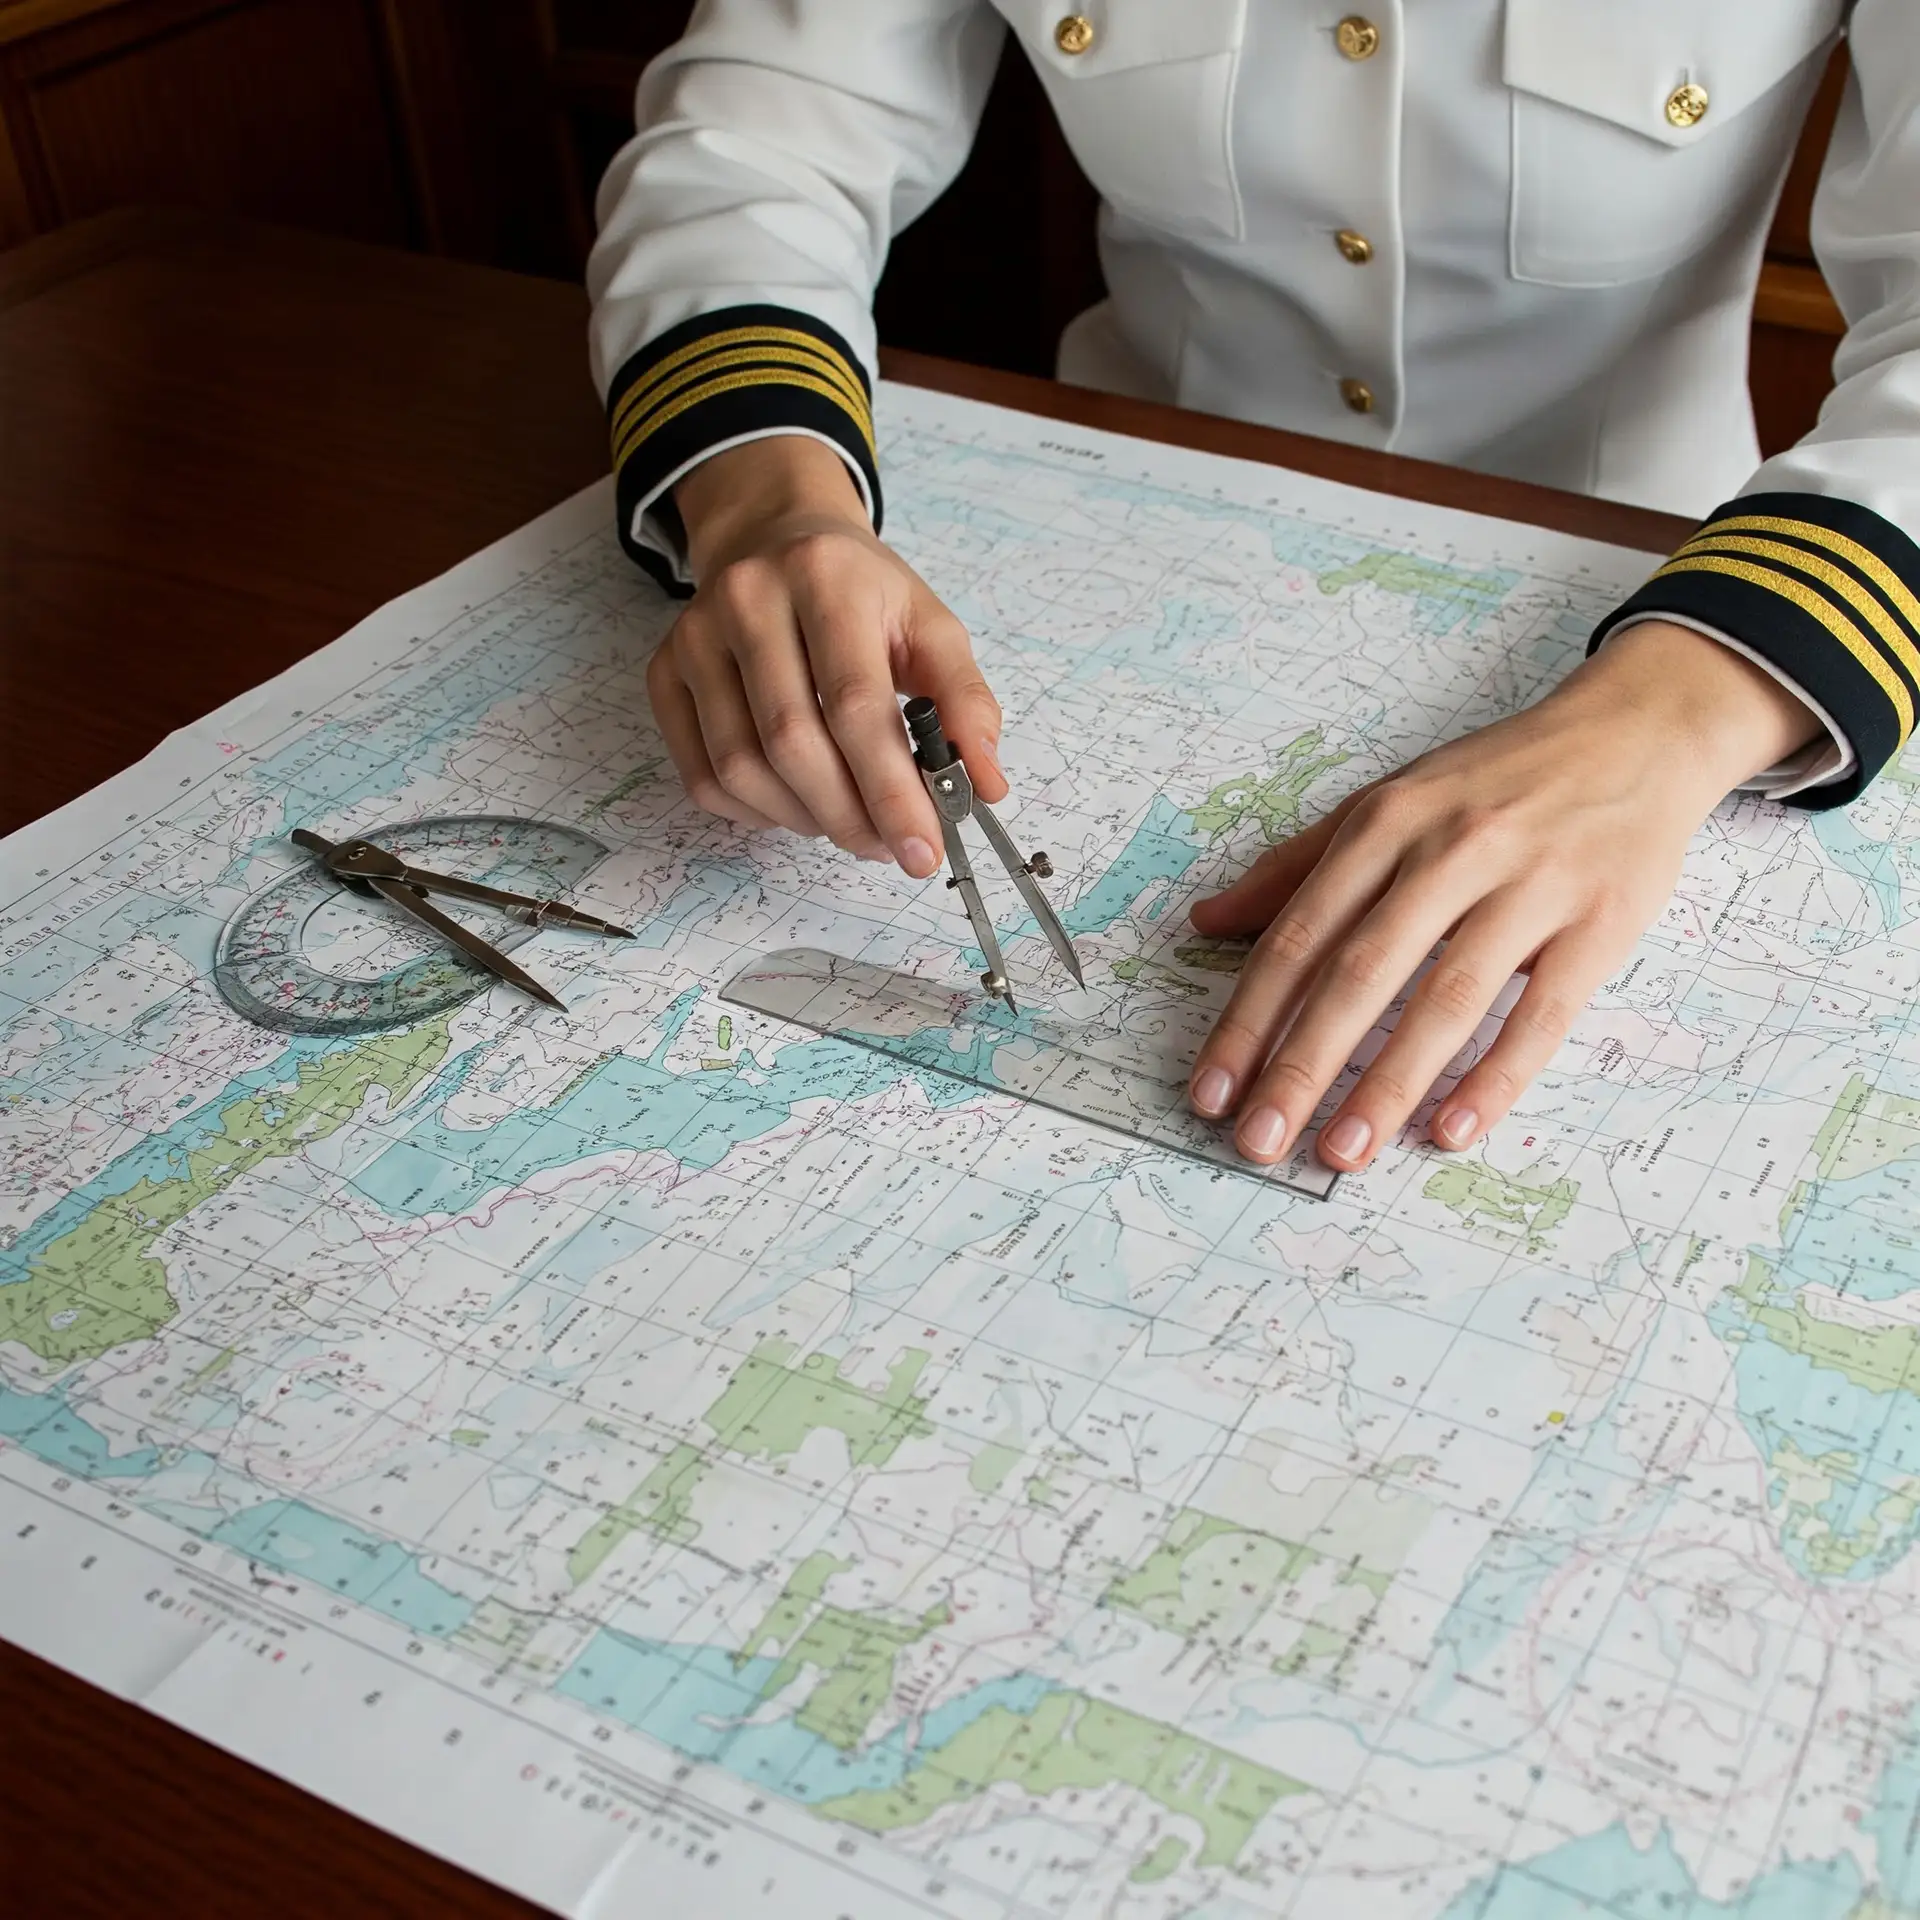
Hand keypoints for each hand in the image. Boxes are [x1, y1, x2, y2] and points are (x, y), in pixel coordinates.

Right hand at [647, 435, 1004, 876]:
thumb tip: (986, 786)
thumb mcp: (929, 625)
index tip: (923, 850)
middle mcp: (748, 598)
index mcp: (826, 577)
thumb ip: (965, 702)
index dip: (890, 790)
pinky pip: (701, 775)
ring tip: (848, 820)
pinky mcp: (664, 671)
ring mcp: (694, 636)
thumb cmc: (862, 594)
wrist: (776, 538)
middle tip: (888, 848)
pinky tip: (796, 801)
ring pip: (740, 768)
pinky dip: (756, 811)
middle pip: (792, 743)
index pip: (855, 704)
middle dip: (849, 816)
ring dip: (803, 819)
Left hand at [1186, 621, 1824, 1169]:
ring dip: (1389, 1085)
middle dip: (1301, 1065)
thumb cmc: (1495, 779)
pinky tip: (1452, 1131)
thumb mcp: (1387, 800)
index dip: (1247, 1019)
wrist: (1636, 732)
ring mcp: (1528, 888)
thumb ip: (1296, 866)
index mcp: (1385, 823)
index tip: (1209, 1091)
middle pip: (1360, 973)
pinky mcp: (1598, 925)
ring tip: (1342, 1153)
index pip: (1298, 936)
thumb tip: (1206, 921)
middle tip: (1258, 1140)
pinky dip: (1495, 1076)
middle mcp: (1449, 853)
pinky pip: (1540, 1014)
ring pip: (1445, 999)